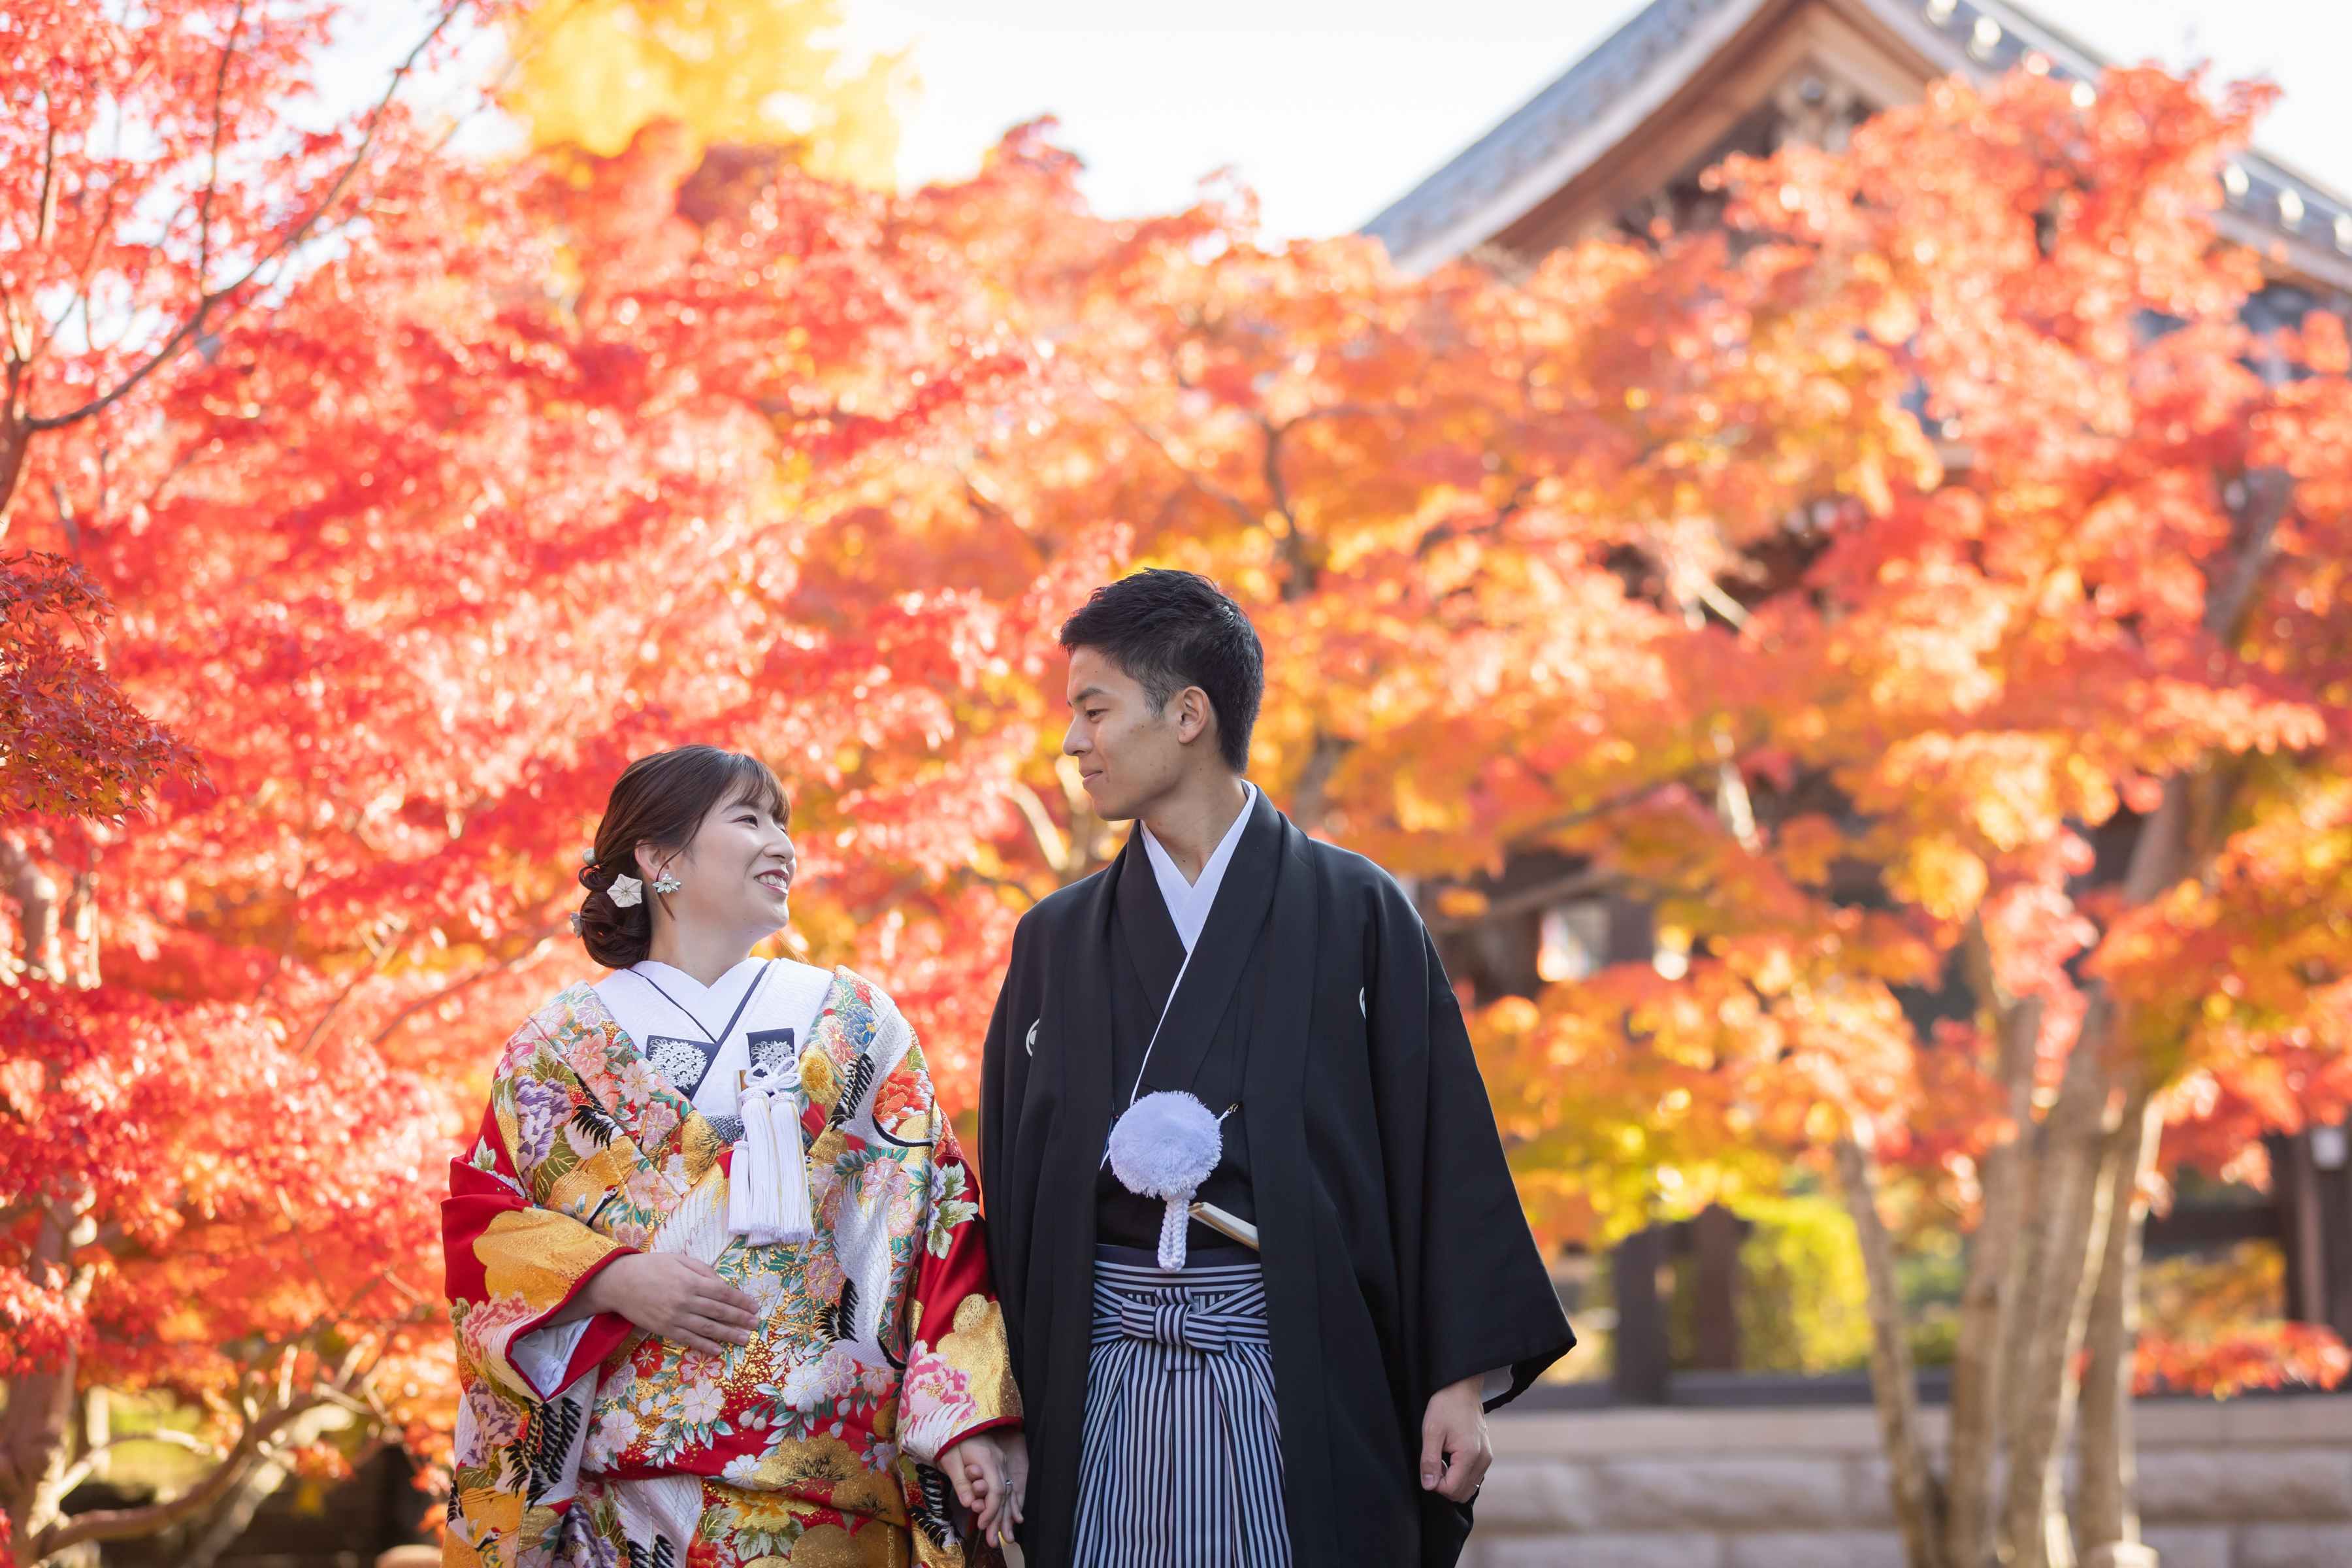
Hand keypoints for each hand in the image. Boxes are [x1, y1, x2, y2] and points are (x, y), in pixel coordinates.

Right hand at [583, 1253, 759, 1353]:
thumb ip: (702, 1270)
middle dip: (740, 1318)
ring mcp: (676, 1317)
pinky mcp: (665, 1329)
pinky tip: (718, 1350)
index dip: (740, 1301)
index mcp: (692, 1281)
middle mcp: (687, 1300)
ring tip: (744, 1339)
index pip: (723, 1293)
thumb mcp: (679, 1259)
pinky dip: (705, 1345)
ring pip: (707, 1328)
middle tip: (755, 1324)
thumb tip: (721, 1283)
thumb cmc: (651, 1267)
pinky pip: (689, 1339)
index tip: (754, 1306)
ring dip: (728, 1334)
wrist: (620, 1283)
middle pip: (719, 1312)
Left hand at [939, 1429, 1026, 1545]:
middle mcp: (999, 1461)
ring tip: (999, 1532)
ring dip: (1003, 1512)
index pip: (996, 1490)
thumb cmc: (950, 1440)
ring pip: (1007, 1491)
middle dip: (998, 1517)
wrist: (955, 1422)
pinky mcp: (999, 1464)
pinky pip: (1006, 1485)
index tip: (983, 1524)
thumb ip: (961, 1482)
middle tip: (991, 1537)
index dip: (991, 1510)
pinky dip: (1008, 1502)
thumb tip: (970, 1504)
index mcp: (987, 1458)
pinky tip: (1013, 1516)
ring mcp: (1001, 1462)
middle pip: (1004, 1493)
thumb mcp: (950, 1460)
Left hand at [1419, 1376, 1491, 1503]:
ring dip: (1452, 1481)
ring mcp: (1487, 1458)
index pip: (1452, 1489)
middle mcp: (1483, 1460)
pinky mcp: (1486, 1455)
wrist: (1463, 1388)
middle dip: (1444, 1485)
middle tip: (1434, 1463)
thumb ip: (1429, 1461)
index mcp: (1470, 1455)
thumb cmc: (1446, 1405)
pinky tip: (1450, 1458)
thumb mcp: (1431, 1431)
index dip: (1435, 1484)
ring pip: (1469, 1488)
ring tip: (1442, 1460)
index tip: (1428, 1467)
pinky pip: (1473, 1477)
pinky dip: (1460, 1475)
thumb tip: (1428, 1486)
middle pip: (1462, 1493)